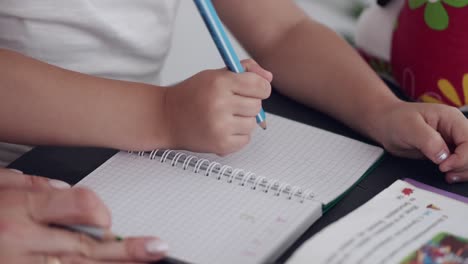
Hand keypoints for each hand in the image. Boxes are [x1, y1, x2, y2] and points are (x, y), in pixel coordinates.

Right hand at [0, 168, 167, 262]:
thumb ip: (28, 186)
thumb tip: (63, 190)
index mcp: (16, 210)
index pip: (73, 204)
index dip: (97, 210)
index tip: (109, 217)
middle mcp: (18, 241)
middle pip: (83, 245)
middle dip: (124, 249)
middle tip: (155, 248)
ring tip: (144, 261)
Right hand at [165, 59, 271, 155]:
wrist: (166, 118)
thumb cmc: (191, 95)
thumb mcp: (215, 75)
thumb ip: (244, 70)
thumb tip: (269, 78)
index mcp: (219, 83)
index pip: (259, 85)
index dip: (261, 87)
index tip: (256, 89)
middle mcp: (220, 104)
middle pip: (258, 105)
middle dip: (249, 103)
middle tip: (233, 103)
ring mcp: (220, 126)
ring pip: (253, 123)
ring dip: (243, 120)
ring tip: (225, 117)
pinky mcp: (221, 144)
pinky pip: (246, 139)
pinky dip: (238, 135)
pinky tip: (223, 128)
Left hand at [371, 102, 467, 182]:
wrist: (387, 125)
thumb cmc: (396, 120)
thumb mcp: (409, 127)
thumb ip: (428, 141)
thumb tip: (444, 157)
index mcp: (451, 119)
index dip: (462, 157)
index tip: (444, 166)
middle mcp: (456, 130)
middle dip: (464, 165)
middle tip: (446, 173)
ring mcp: (454, 141)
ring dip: (464, 171)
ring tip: (448, 176)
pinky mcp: (448, 152)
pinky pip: (462, 164)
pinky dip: (459, 172)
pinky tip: (448, 176)